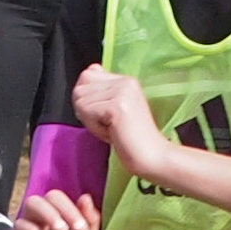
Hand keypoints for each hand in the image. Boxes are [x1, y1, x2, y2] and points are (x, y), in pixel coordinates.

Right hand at [12, 188, 101, 229]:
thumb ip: (89, 223)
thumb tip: (85, 197)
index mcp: (66, 216)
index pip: (68, 201)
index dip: (75, 211)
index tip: (81, 229)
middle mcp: (47, 217)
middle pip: (51, 196)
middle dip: (64, 210)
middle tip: (73, 229)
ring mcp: (31, 226)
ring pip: (33, 203)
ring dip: (48, 214)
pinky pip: (19, 224)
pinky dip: (33, 229)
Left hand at [71, 64, 173, 181]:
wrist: (151, 155)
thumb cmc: (130, 138)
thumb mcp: (113, 109)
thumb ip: (100, 92)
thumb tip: (86, 73)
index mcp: (125, 79)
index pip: (86, 75)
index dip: (87, 99)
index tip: (105, 114)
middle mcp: (125, 81)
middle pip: (79, 88)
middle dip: (86, 110)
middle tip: (108, 124)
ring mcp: (122, 91)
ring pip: (80, 101)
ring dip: (91, 121)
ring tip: (112, 128)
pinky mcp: (117, 105)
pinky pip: (86, 112)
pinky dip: (94, 127)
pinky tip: (112, 132)